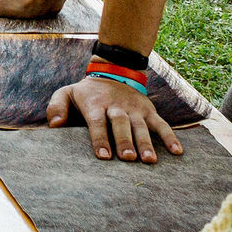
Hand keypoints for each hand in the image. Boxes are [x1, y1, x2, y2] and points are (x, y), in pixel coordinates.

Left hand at [48, 76, 182, 163]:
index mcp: (96, 105)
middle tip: (128, 159)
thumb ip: (56, 107)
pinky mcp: (149, 110)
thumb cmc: (86, 92)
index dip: (100, 139)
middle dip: (124, 141)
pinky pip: (161, 124)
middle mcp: (117, 106)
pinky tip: (177, 152)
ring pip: (141, 126)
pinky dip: (170, 137)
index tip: (104, 156)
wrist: (113, 70)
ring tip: (149, 160)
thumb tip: (55, 125)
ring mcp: (135, 109)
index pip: (97, 123)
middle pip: (121, 124)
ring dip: (146, 143)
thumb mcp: (66, 93)